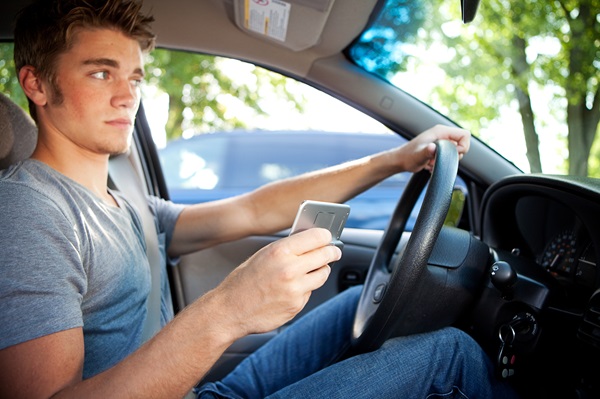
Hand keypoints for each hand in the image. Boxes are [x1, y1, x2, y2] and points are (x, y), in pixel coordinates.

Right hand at [211, 228, 340, 337]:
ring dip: (321, 270)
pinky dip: (305, 289)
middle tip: (334, 251)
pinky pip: (310, 292)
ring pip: (322, 274)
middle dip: (332, 252)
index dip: (326, 235)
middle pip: (326, 255)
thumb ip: (286, 248)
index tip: (329, 236)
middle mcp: (290, 269)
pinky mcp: (296, 305)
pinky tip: (292, 288)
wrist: (229, 310)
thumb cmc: (243, 281)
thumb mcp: (262, 255)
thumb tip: (308, 241)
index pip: (317, 237)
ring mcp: (295, 289)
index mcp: (280, 252)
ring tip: (312, 269)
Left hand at [399, 125, 470, 172]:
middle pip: (462, 144)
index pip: (465, 134)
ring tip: (432, 162)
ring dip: (447, 160)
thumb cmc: (408, 157)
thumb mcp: (418, 156)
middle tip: (440, 160)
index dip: (464, 146)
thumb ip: (427, 151)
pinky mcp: (439, 148)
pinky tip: (431, 164)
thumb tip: (433, 148)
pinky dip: (442, 162)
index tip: (453, 155)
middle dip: (454, 156)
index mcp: (440, 131)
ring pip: (456, 151)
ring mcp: (441, 141)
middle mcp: (442, 134)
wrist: (400, 161)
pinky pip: (449, 156)